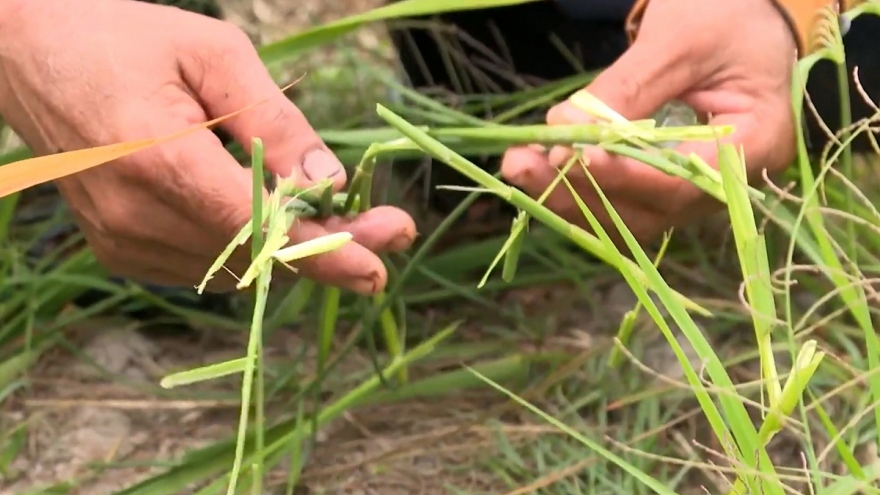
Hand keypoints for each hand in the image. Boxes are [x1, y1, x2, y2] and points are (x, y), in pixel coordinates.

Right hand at [0, 0, 415, 293]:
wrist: (28, 56)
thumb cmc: (122, 40)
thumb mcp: (212, 56)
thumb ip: (276, 121)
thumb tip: (330, 182)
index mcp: (159, 161)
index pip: (260, 229)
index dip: (327, 251)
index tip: (381, 264)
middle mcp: (137, 217)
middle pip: (259, 258)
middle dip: (328, 245)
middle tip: (383, 226)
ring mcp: (123, 241)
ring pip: (238, 271)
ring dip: (288, 248)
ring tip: (316, 205)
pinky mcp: (119, 250)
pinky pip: (207, 266)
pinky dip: (248, 248)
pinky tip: (257, 210)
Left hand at [502, 0, 797, 242]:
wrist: (742, 20)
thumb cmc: (727, 17)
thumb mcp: (680, 40)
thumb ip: (627, 88)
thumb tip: (562, 126)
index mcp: (757, 143)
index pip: (684, 180)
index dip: (624, 177)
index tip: (571, 158)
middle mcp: (726, 185)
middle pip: (647, 210)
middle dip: (578, 191)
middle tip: (520, 165)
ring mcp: (693, 193)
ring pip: (624, 216)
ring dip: (566, 196)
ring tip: (518, 165)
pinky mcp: (662, 187)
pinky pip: (618, 204)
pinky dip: (576, 191)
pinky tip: (538, 170)